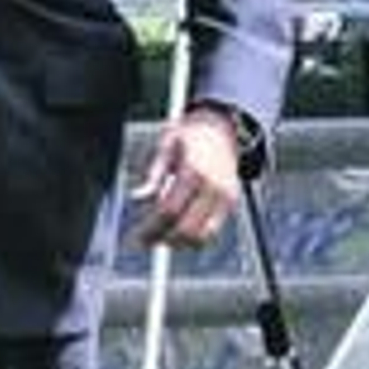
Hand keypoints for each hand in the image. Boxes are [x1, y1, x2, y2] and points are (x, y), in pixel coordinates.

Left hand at [131, 106, 241, 248]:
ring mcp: (225, 196)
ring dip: (180, 242)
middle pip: (186, 228)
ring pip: (202, 236)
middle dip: (163, 239)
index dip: (151, 228)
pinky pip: (213, 231)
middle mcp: (213, 187)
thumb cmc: (190, 134)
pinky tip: (178, 232)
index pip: (170, 210)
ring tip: (160, 238)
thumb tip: (137, 197)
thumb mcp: (165, 147)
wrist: (221, 126)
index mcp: (194, 172)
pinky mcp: (231, 202)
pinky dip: (195, 238)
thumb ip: (152, 176)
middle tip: (145, 241)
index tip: (137, 236)